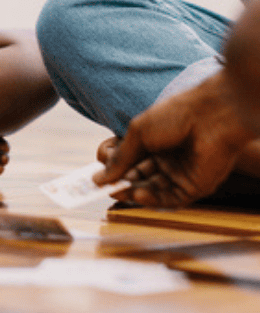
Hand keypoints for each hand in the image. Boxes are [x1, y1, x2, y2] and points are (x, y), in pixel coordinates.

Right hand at [93, 71, 254, 206]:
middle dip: (122, 184)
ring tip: (119, 192)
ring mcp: (183, 173)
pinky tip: (138, 193)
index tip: (98, 178)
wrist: (213, 114)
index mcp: (156, 142)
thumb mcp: (138, 134)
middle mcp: (169, 159)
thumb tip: (98, 179)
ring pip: (154, 191)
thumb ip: (119, 158)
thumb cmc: (176, 114)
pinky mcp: (196, 186)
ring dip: (135, 193)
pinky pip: (171, 198)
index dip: (115, 170)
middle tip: (105, 189)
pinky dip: (153, 199)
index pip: (131, 162)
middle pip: (140, 178)